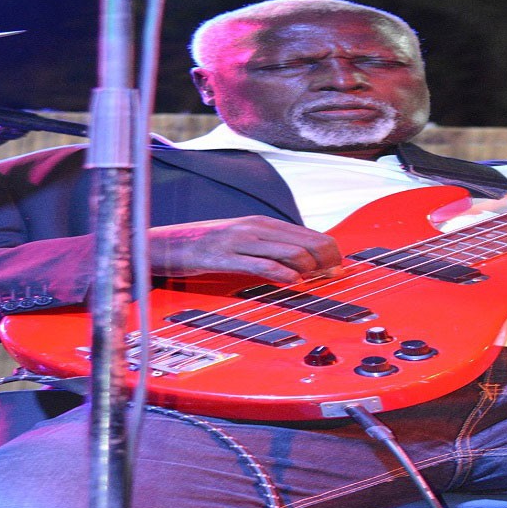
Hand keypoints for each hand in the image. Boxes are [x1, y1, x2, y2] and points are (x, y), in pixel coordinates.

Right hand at [148, 216, 342, 283]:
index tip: (338, 270)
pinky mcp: (225, 257)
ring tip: (309, 283)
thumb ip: (273, 249)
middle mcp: (256, 228)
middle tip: (329, 279)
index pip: (312, 235)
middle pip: (309, 243)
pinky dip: (282, 275)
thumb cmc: (209, 246)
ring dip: (308, 271)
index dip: (332, 254)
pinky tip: (291, 284)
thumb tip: (307, 265)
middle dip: (327, 263)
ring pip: (291, 252)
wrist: (167, 243)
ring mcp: (240, 241)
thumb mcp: (245, 241)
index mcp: (264, 223)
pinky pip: (261, 265)